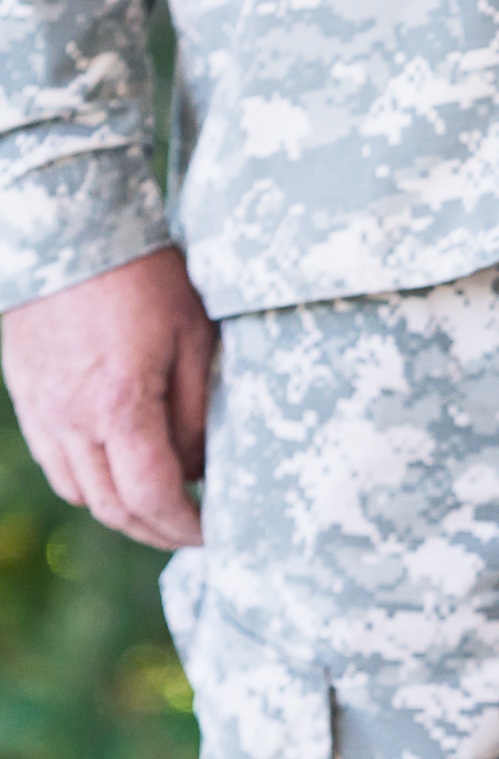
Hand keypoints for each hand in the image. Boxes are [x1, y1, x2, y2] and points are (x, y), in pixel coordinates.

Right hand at [2, 247, 215, 549]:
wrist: (66, 225)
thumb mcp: (196, 340)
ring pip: (78, 491)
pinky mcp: (26, 393)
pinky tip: (119, 469)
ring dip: (119, 510)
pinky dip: (88, 480)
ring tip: (159, 506)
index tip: (213, 532)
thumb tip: (199, 468)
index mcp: (120, 407)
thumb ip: (199, 414)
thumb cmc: (142, 276)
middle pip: (111, 507)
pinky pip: (55, 460)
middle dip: (155, 530)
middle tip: (191, 531)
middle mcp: (71, 418)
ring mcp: (42, 408)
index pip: (152, 497)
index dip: (184, 527)